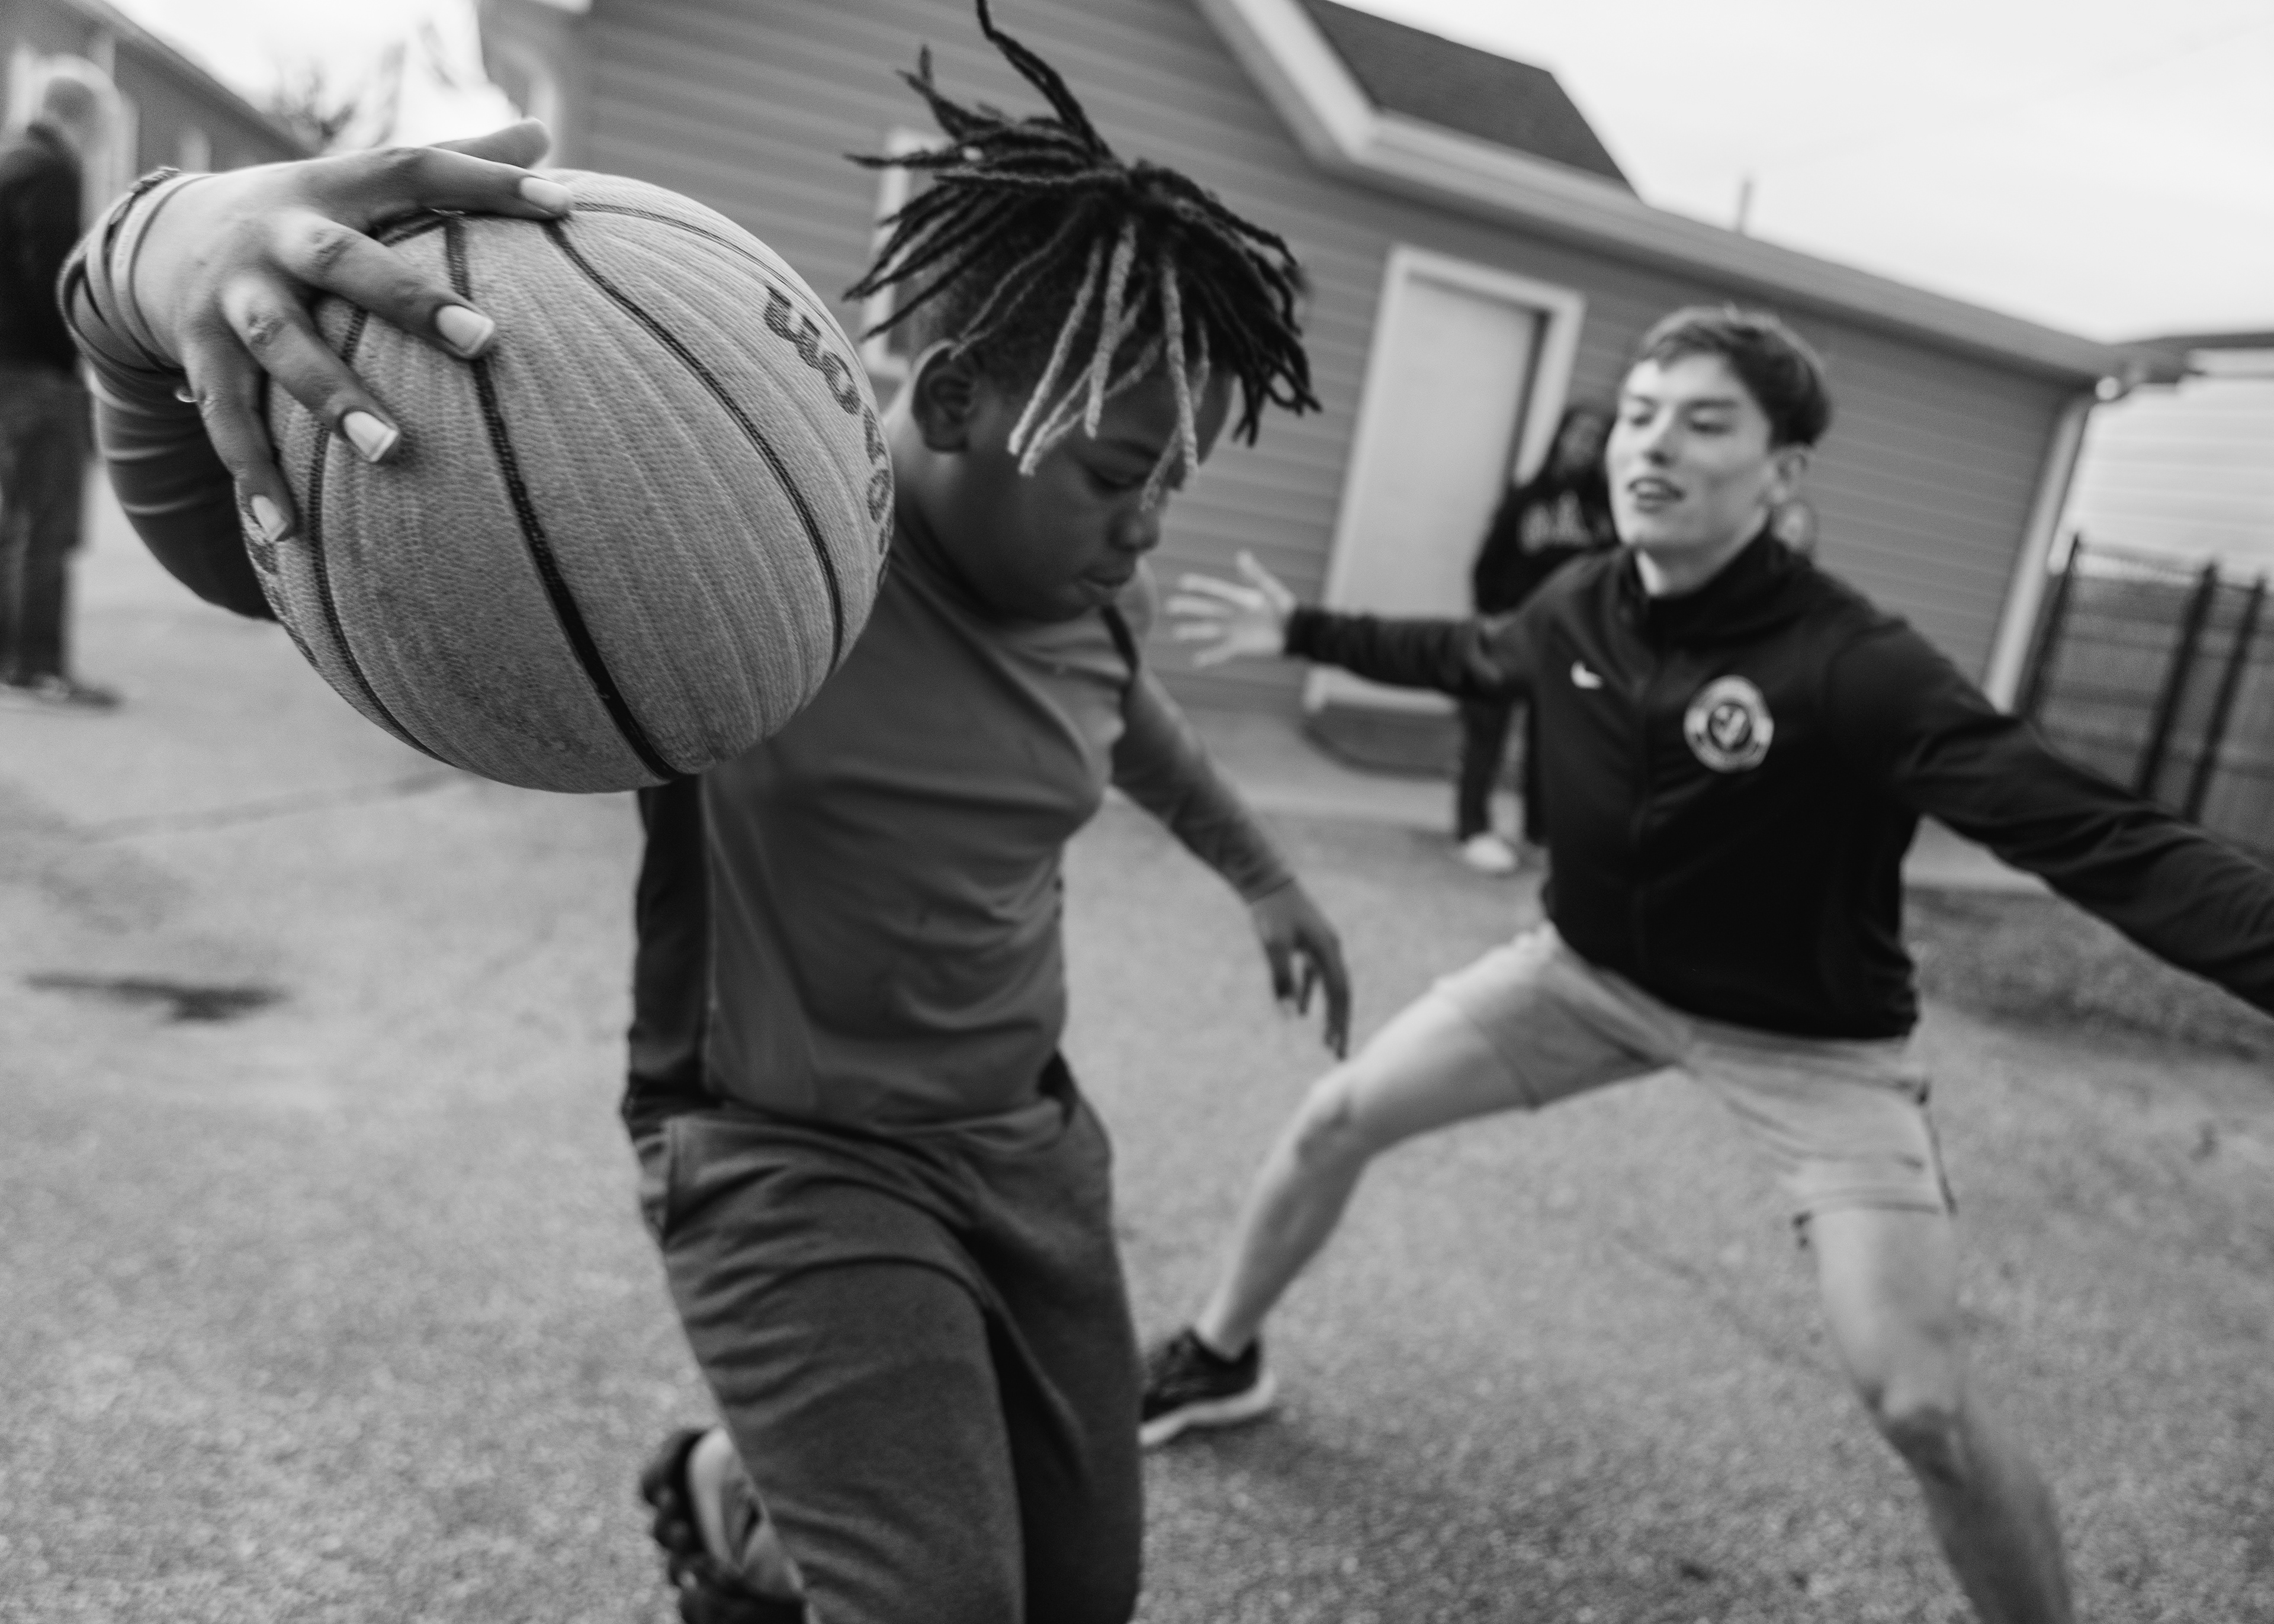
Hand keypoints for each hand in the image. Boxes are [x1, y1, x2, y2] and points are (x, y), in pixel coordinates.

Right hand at [137, 122, 570, 541]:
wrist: (161, 237)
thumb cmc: (308, 219)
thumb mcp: (363, 183)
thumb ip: (453, 164)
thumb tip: (543, 135)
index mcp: (332, 188)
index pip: (417, 169)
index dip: (489, 181)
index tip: (565, 206)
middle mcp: (277, 237)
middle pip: (342, 261)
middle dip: (409, 300)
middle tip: (486, 340)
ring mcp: (231, 297)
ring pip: (280, 348)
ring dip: (333, 400)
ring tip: (388, 453)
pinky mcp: (195, 353)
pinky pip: (226, 422)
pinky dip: (255, 477)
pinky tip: (287, 534)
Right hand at [1167, 551, 1297, 667]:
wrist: (1294, 631)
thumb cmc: (1284, 607)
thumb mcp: (1270, 589)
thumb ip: (1255, 575)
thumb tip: (1241, 555)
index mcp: (1237, 597)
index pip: (1214, 590)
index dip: (1199, 586)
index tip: (1183, 582)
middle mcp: (1231, 614)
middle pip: (1205, 609)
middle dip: (1188, 607)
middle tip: (1170, 606)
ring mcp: (1233, 631)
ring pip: (1208, 630)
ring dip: (1193, 631)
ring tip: (1177, 633)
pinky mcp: (1239, 646)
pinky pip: (1221, 652)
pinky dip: (1209, 657)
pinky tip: (1196, 660)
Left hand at [1249, 882, 1350, 1057]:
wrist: (1265, 879)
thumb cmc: (1270, 911)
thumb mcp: (1273, 946)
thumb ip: (1281, 980)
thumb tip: (1287, 1017)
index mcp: (1328, 951)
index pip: (1340, 994)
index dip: (1339, 1022)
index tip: (1336, 1047)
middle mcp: (1331, 950)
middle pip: (1341, 994)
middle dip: (1340, 1024)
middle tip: (1340, 1053)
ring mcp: (1321, 947)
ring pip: (1330, 987)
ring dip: (1329, 1013)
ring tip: (1327, 1040)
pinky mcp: (1308, 944)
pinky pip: (1315, 976)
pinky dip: (1309, 995)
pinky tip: (1299, 1012)